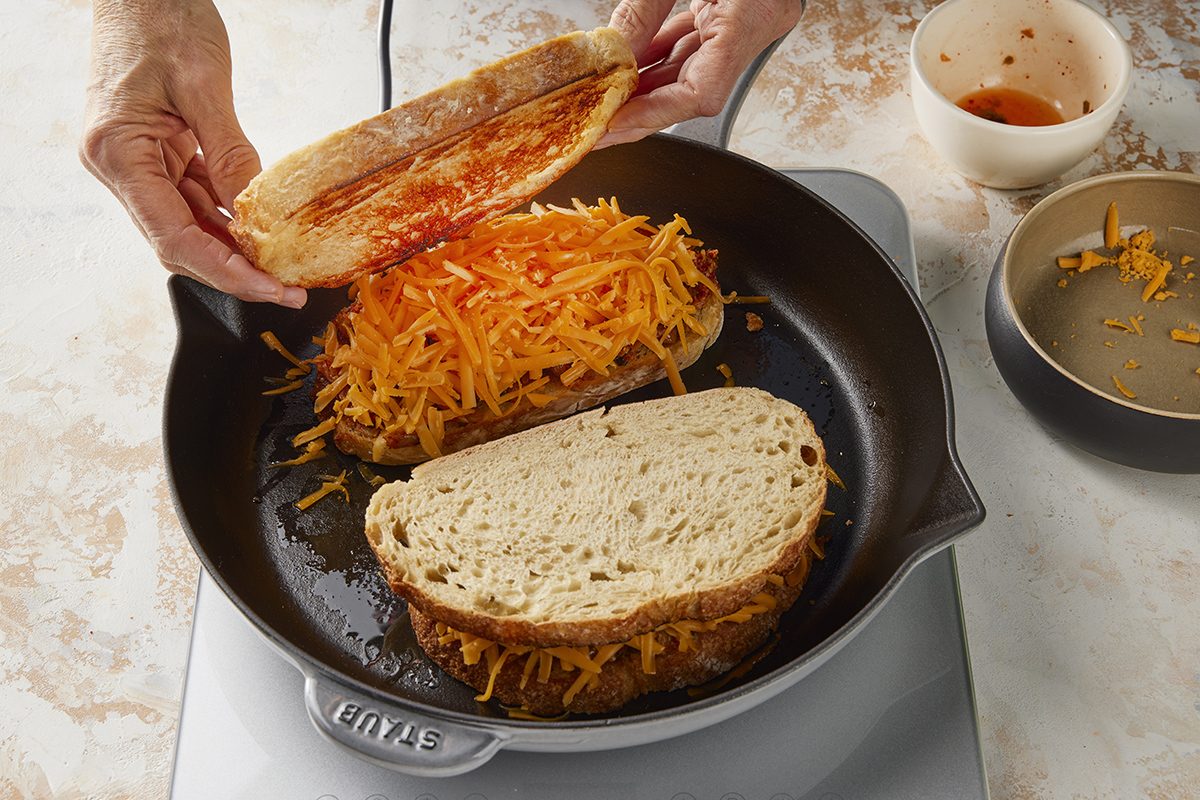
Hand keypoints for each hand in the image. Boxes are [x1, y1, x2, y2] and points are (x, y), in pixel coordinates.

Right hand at [80, 0, 305, 307]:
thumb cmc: (159, 17)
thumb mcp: (203, 86)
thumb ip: (230, 154)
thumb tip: (255, 214)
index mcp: (118, 153)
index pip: (173, 237)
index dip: (225, 271)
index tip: (269, 288)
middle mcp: (120, 165)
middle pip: (180, 241)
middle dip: (235, 269)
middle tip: (287, 288)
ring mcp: (137, 160)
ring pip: (190, 224)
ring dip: (235, 248)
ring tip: (283, 267)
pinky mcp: (158, 151)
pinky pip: (195, 196)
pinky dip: (228, 216)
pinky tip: (262, 232)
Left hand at [601, 0, 804, 146]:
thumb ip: (642, 12)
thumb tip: (611, 54)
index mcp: (753, 16)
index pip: (703, 92)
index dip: (655, 114)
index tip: (618, 124)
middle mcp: (754, 25)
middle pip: (690, 89)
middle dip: (641, 108)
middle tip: (599, 124)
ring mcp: (742, 20)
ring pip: (686, 69)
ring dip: (643, 85)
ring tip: (604, 97)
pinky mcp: (727, 9)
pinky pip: (687, 44)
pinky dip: (655, 56)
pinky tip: (626, 66)